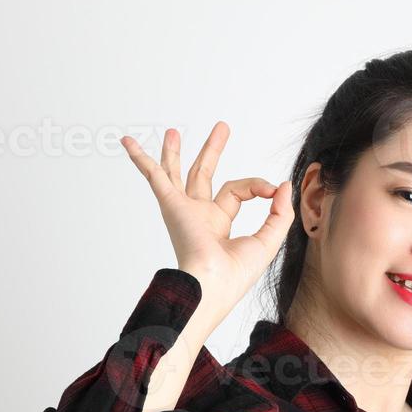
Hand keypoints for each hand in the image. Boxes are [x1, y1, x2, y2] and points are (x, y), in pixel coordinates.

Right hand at [120, 122, 293, 317]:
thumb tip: (283, 186)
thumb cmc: (236, 273)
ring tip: (173, 132)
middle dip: (212, 151)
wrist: (213, 283)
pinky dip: (141, 159)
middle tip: (222, 128)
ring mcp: (182, 210)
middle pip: (204, 176)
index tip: (272, 189)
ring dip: (175, 152)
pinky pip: (154, 176)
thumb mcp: (269, 240)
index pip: (238, 191)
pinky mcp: (172, 206)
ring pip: (176, 174)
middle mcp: (198, 216)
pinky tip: (128, 141)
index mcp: (218, 226)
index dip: (257, 185)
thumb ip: (280, 213)